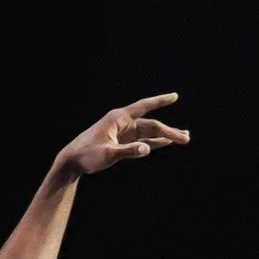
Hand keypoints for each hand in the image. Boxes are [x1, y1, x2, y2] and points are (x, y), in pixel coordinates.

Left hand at [61, 93, 189, 176]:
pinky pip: (142, 141)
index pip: (144, 106)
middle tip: (186, 138)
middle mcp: (123, 123)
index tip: (175, 96)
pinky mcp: (122, 143)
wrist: (72, 162)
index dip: (160, 101)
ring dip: (165, 136)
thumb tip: (147, 149)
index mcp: (118, 118)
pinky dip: (154, 143)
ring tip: (183, 138)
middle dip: (169, 131)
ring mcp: (123, 133)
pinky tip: (166, 143)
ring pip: (149, 133)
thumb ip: (127, 151)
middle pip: (151, 125)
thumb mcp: (107, 154)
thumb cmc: (87, 155)